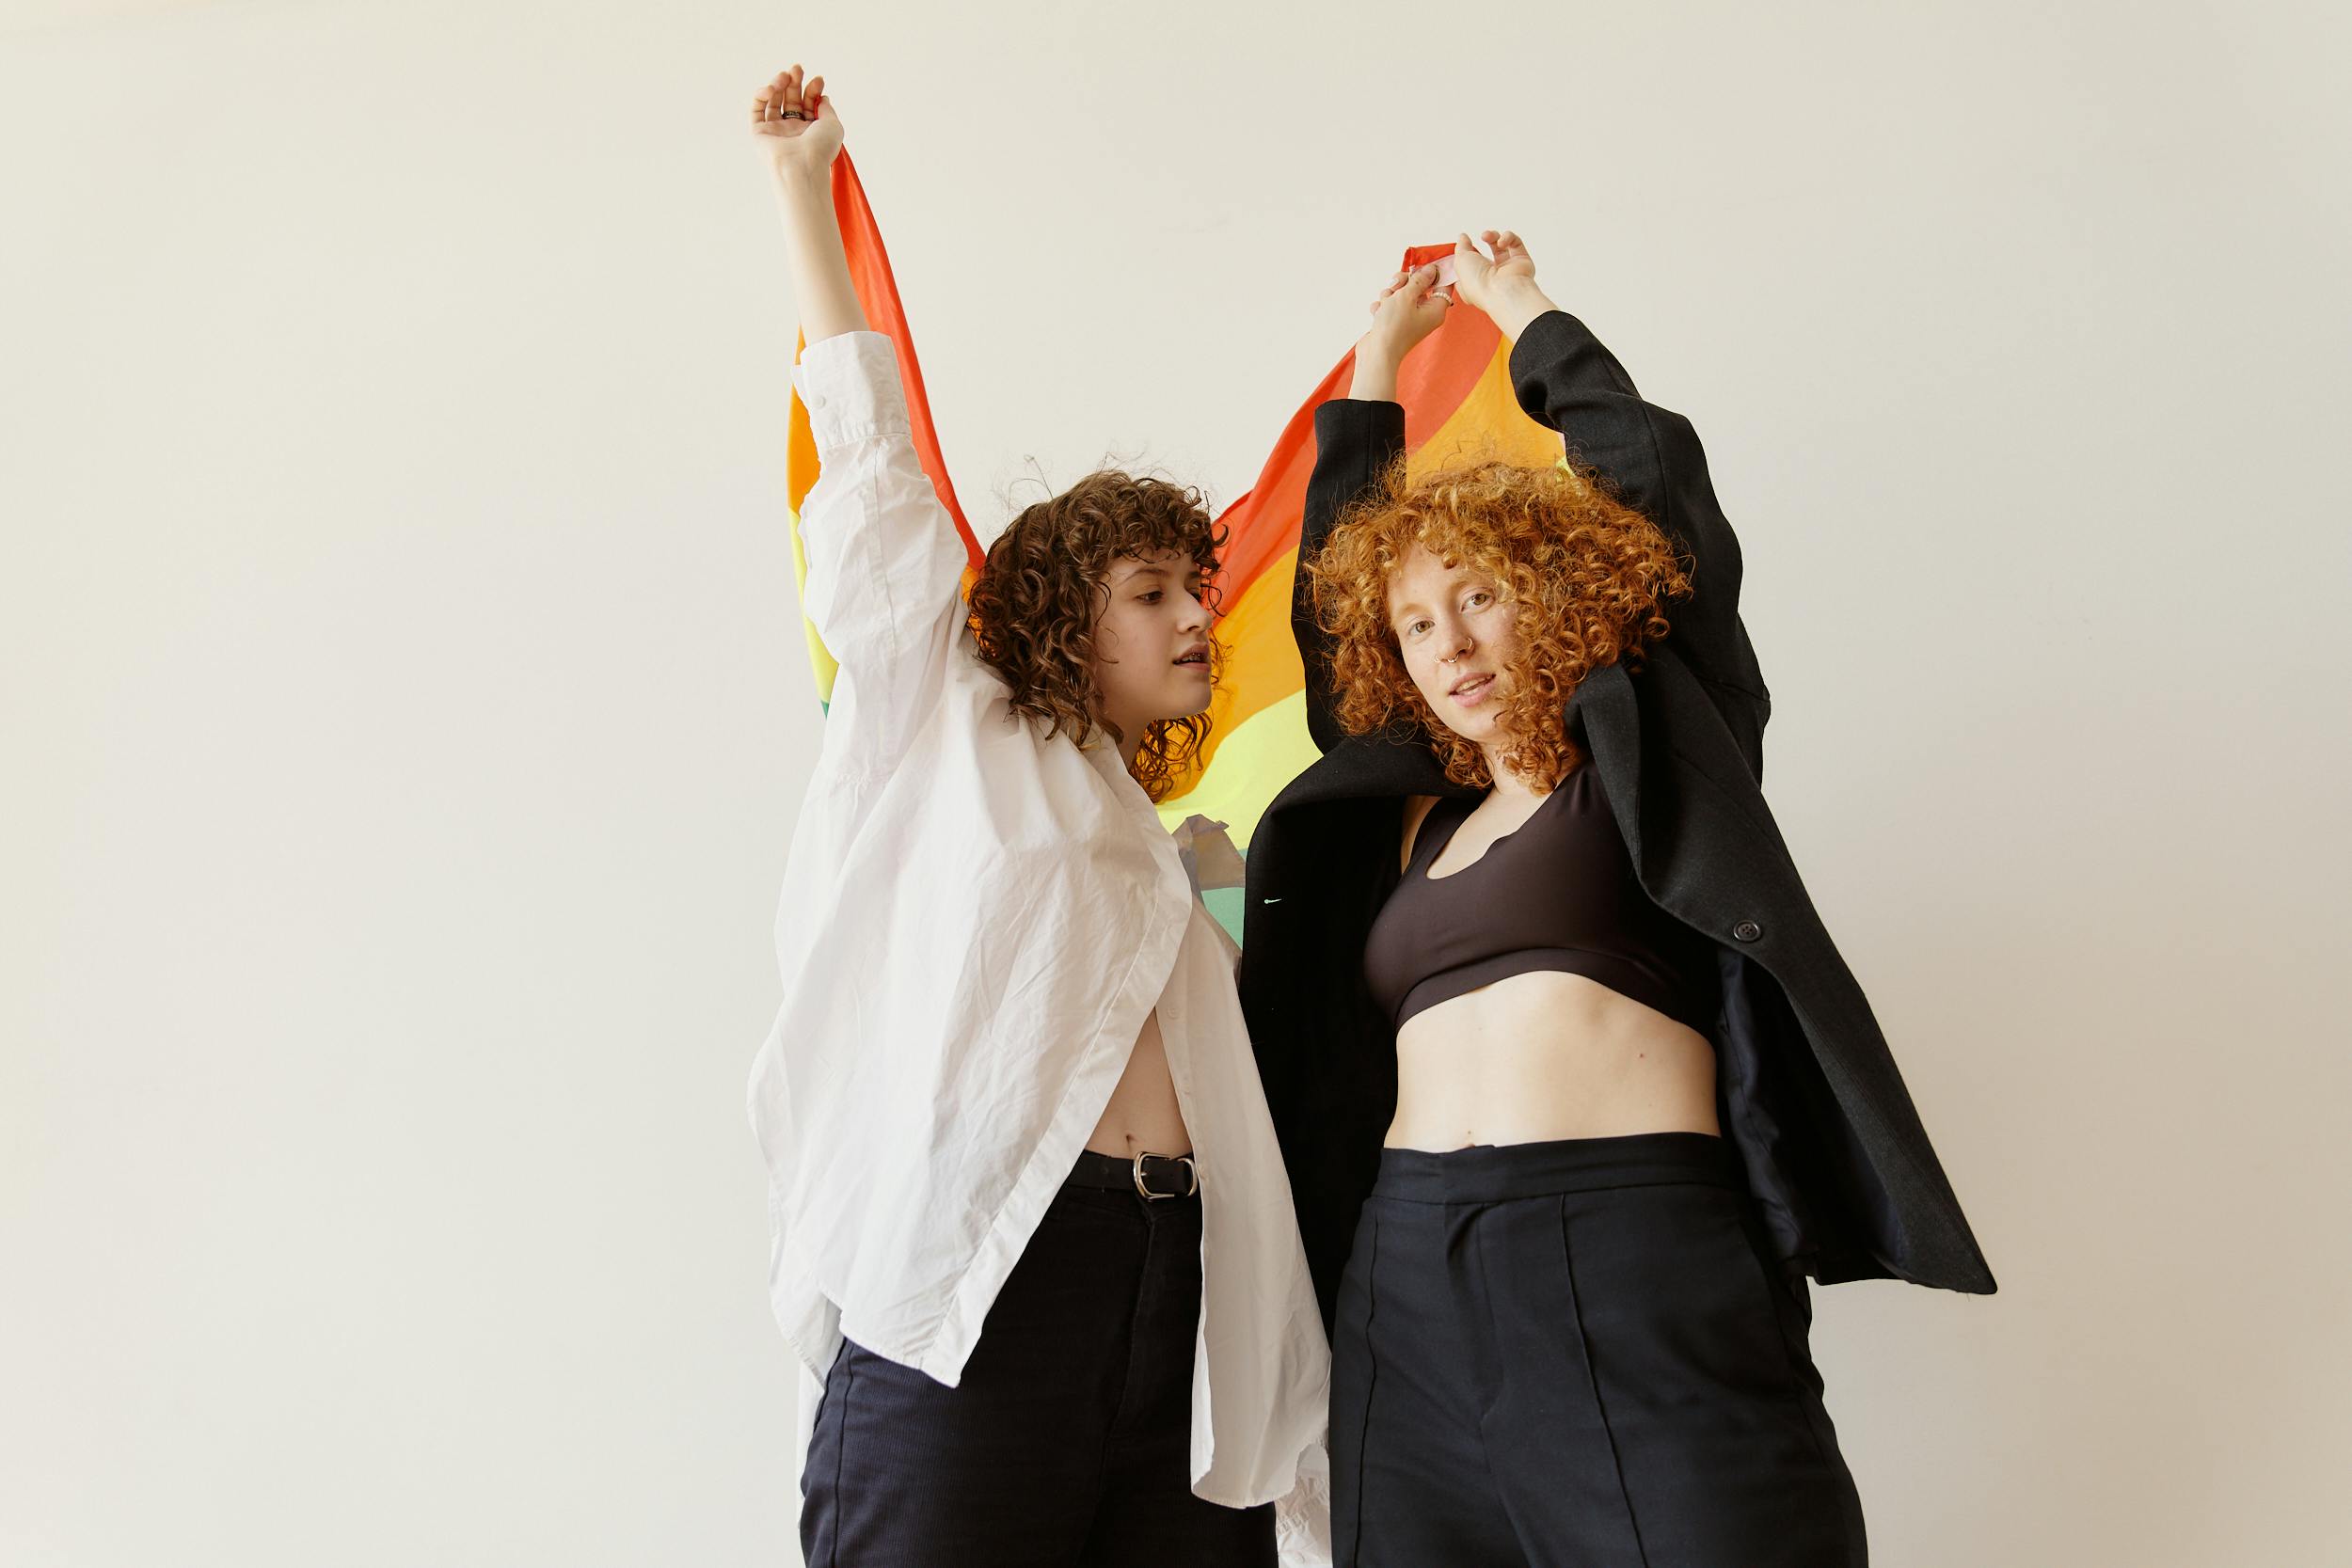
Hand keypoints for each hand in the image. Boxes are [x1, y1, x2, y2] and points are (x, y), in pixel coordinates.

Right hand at [751, 65, 842, 185]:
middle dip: (794, 82)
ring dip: (778, 84)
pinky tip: (770, 89)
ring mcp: (776, 131)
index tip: (819, 80)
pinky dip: (761, 95)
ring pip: (773, 101)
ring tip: (784, 75)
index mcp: (810, 131)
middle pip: (791, 100)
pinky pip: (756, 110)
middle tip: (797, 68)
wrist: (802, 165)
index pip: (809, 104)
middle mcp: (792, 131)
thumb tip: (822, 98)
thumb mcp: (833, 124)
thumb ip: (827, 109)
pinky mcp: (759, 133)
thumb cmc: (821, 148)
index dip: (813, 90)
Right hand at [1362, 261, 1452, 361]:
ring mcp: (1409, 319)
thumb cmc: (1394, 327)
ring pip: (1401, 294)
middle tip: (1397, 285)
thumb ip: (1419, 280)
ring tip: (1385, 304)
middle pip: (1419, 286)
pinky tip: (1378, 314)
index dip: (1434, 272)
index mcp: (1436, 310)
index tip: (1423, 265)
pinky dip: (1382, 307)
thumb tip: (1431, 269)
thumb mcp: (1406, 296)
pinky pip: (1390, 305)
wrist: (1376, 353)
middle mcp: (1425, 314)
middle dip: (1404, 282)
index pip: (1443, 285)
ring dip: (1390, 294)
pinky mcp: (1395, 322)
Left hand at [1449, 229, 1534, 308]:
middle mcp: (1491, 277)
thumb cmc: (1478, 284)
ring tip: (1488, 237)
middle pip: (1487, 254)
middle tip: (1481, 237)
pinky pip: (1515, 243)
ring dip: (1494, 236)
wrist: (1502, 291)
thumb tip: (1463, 237)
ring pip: (1502, 246)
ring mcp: (1507, 269)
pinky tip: (1502, 242)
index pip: (1469, 267)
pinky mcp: (1521, 261)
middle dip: (1483, 242)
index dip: (1466, 254)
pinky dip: (1508, 238)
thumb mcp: (1460, 261)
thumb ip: (1461, 246)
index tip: (1465, 244)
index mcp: (1474, 283)